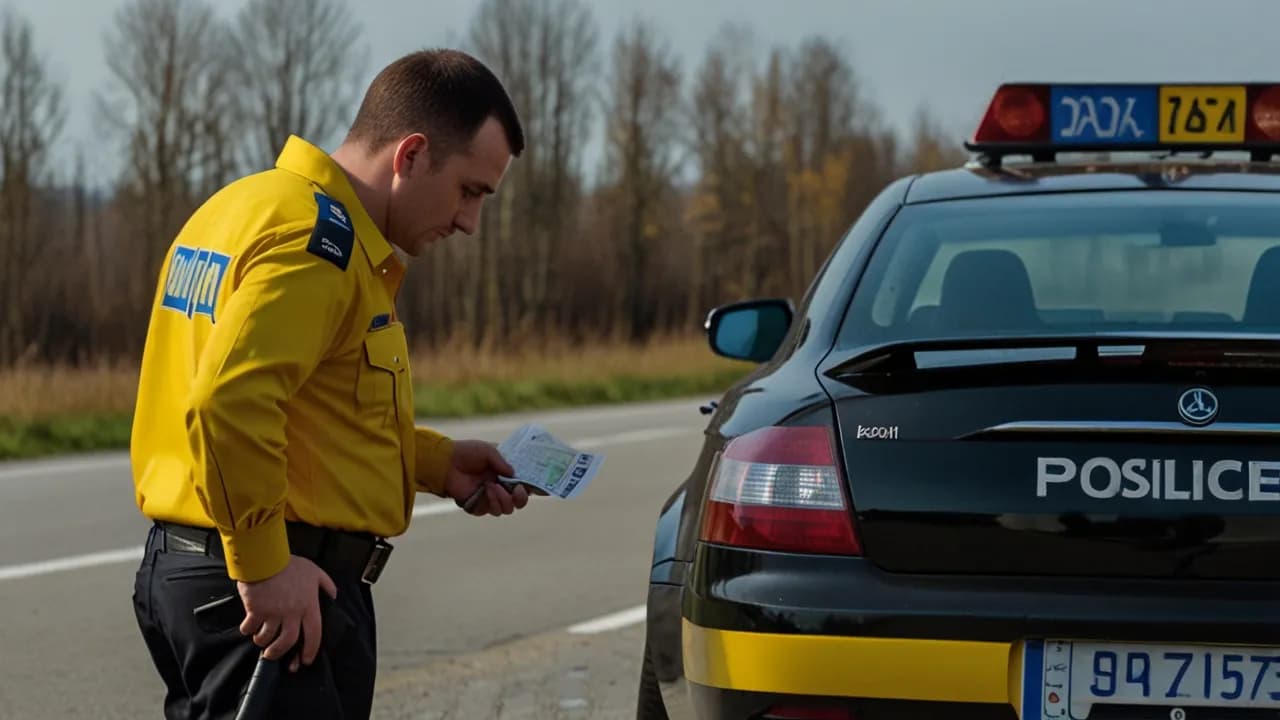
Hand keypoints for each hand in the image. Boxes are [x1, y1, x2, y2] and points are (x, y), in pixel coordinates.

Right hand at [237, 555, 336, 671]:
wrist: (264, 557)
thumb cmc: (288, 563)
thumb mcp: (314, 571)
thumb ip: (326, 585)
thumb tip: (333, 596)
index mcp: (308, 605)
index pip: (313, 634)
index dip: (310, 650)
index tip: (305, 659)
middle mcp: (292, 613)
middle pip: (287, 642)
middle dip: (280, 653)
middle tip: (274, 655)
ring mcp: (273, 613)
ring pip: (267, 638)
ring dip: (262, 641)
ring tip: (260, 639)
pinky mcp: (255, 611)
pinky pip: (250, 628)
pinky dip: (247, 630)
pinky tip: (248, 627)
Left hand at [443, 439, 529, 515]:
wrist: (445, 462)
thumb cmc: (467, 452)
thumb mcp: (488, 451)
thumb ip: (503, 462)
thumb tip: (515, 474)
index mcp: (504, 473)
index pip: (523, 484)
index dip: (529, 487)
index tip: (529, 484)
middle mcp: (500, 487)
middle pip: (519, 502)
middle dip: (521, 499)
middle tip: (517, 491)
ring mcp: (490, 497)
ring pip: (508, 509)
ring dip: (504, 499)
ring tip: (493, 486)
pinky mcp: (478, 506)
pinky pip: (492, 510)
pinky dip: (492, 501)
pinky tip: (486, 489)